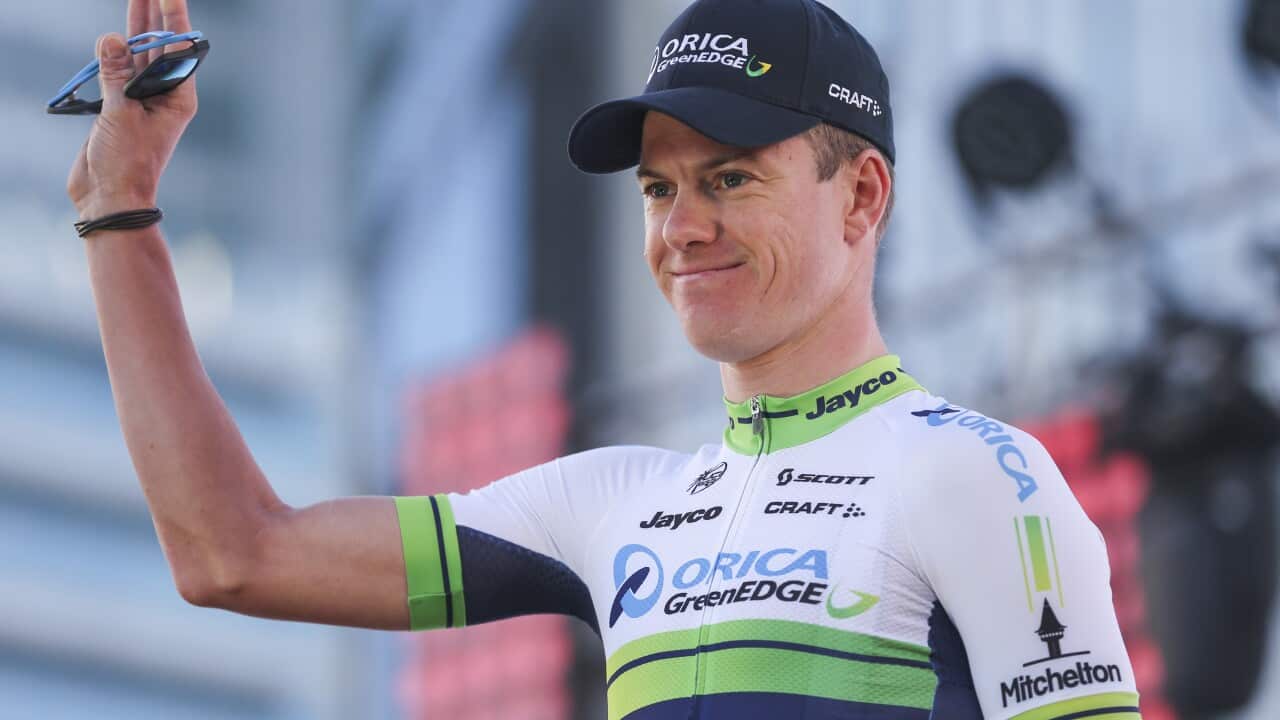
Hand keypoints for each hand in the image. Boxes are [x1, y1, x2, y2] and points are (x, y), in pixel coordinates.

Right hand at [67, 0, 197, 221]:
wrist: (109, 199)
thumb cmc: (126, 164)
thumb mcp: (121, 116)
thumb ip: (115, 75)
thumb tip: (112, 38)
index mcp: (178, 99)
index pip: (178, 50)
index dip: (174, 18)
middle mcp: (163, 95)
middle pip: (159, 46)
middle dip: (154, 14)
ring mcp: (140, 100)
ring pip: (137, 55)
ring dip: (134, 27)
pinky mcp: (118, 106)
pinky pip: (116, 72)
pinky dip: (113, 54)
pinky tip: (113, 35)